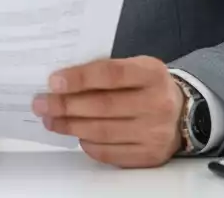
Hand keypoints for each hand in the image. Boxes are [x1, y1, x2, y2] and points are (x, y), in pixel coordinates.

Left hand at [32, 56, 183, 167]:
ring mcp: (156, 133)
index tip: (53, 82)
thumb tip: (61, 81)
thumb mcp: (134, 66)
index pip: (111, 74)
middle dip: (66, 105)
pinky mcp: (151, 156)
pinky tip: (75, 135)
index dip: (79, 78)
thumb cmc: (146, 84)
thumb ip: (104, 70)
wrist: (183, 113)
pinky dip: (89, 144)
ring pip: (104, 131)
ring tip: (50, 120)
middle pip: (103, 106)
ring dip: (71, 126)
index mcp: (151, 73)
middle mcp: (157, 104)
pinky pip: (112, 153)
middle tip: (41, 104)